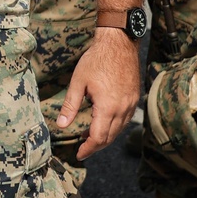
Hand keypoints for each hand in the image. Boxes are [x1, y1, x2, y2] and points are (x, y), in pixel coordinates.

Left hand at [57, 27, 140, 159]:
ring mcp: (131, 104)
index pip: (98, 138)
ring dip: (105, 137)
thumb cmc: (96, 60)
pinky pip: (125, 120)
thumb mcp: (78, 82)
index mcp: (107, 107)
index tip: (79, 154)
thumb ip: (70, 105)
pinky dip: (114, 126)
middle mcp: (122, 109)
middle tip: (82, 149)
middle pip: (109, 138)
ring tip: (89, 137)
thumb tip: (61, 125)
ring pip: (119, 130)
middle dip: (95, 146)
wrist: (118, 43)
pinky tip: (103, 122)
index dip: (88, 148)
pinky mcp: (135, 99)